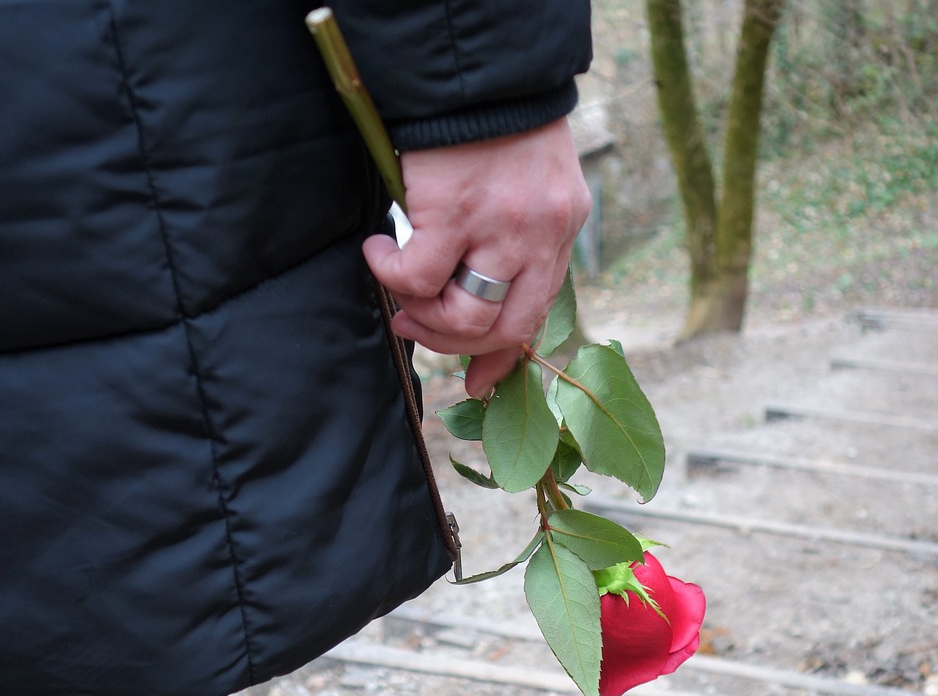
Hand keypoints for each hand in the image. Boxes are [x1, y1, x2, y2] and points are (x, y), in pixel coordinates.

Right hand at [362, 119, 590, 397]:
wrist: (477, 69)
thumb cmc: (494, 124)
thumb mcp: (528, 184)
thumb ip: (515, 239)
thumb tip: (475, 298)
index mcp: (561, 229)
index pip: (538, 313)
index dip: (503, 355)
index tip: (478, 383)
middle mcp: (541, 235)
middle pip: (506, 327)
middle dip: (456, 343)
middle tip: (416, 326)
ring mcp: (501, 227)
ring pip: (463, 313)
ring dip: (423, 312)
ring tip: (398, 285)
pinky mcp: (455, 212)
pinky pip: (419, 277)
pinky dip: (390, 274)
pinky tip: (376, 248)